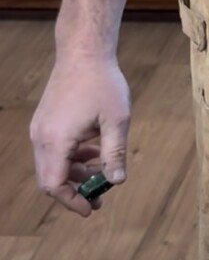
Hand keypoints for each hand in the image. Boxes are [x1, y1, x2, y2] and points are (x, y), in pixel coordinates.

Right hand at [30, 56, 130, 215]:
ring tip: (101, 172)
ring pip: (51, 165)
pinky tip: (94, 151)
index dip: (71, 201)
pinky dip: (71, 157)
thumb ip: (114, 153)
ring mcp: (40, 128)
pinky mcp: (45, 121)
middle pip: (49, 179)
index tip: (91, 208)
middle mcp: (41, 137)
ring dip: (74, 173)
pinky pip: (53, 150)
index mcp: (56, 140)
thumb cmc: (102, 83)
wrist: (83, 52)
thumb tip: (117, 182)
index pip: (54, 184)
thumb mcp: (116, 121)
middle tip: (99, 197)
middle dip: (73, 191)